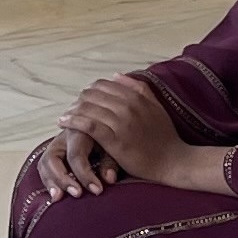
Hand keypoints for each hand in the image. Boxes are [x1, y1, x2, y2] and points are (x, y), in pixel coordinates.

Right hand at [32, 126, 117, 199]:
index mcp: (80, 131)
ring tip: (58, 198)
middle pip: (52, 158)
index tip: (97, 190)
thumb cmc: (110, 140)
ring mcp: (55, 146)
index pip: (76, 155)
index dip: (85, 175)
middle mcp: (63, 138)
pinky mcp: (52, 155)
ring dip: (51, 182)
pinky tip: (56, 195)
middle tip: (76, 194)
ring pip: (44, 163)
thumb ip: (111, 162)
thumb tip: (109, 178)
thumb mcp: (114, 148)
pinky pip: (44, 168)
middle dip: (62, 178)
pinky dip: (48, 182)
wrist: (104, 128)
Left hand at [56, 73, 186, 186]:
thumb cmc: (166, 137)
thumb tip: (117, 75)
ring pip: (88, 108)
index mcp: (137, 96)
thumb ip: (139, 89)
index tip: (83, 99)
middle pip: (93, 94)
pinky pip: (89, 126)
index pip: (104, 85)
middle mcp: (128, 106)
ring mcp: (121, 123)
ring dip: (72, 111)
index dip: (90, 91)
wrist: (175, 162)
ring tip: (65, 117)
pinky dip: (73, 122)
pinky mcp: (115, 140)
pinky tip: (63, 123)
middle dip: (79, 100)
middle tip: (71, 109)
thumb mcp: (156, 106)